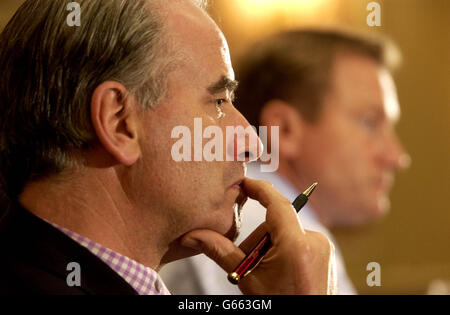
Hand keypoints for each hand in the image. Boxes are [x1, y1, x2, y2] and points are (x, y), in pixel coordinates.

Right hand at [180, 178, 336, 294]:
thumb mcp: (248, 279)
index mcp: (296, 244)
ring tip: (263, 272)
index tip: (242, 181)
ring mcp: (323, 248)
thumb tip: (192, 236)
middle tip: (247, 263)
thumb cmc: (279, 305)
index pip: (276, 203)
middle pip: (276, 223)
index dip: (258, 188)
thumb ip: (221, 252)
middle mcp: (315, 241)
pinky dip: (283, 250)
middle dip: (257, 238)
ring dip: (269, 246)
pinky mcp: (325, 255)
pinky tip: (279, 272)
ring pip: (286, 232)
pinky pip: (298, 241)